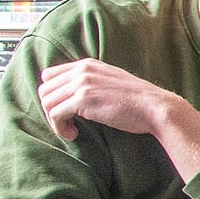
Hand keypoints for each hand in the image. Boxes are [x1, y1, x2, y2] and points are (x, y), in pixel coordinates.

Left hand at [38, 59, 182, 142]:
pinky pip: (55, 114)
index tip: (64, 110)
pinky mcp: (83, 100)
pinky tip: (73, 134)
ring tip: (70, 130)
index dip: (53, 95)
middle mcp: (82, 70)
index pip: (49, 75)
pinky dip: (59, 128)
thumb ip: (92, 81)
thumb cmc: (136, 101)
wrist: (155, 108)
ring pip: (47, 102)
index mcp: (87, 64)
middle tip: (66, 123)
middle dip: (50, 109)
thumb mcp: (111, 81)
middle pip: (44, 89)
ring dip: (54, 121)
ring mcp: (82, 84)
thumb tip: (72, 95)